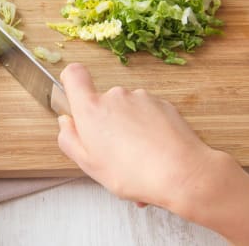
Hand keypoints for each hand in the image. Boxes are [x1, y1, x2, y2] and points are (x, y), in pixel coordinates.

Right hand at [56, 62, 220, 211]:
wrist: (181, 173)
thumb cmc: (133, 173)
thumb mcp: (88, 165)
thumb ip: (69, 139)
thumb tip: (66, 123)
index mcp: (92, 109)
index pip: (73, 74)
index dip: (70, 82)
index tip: (74, 96)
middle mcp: (115, 96)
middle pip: (103, 103)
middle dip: (107, 126)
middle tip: (114, 155)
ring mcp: (141, 98)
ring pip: (127, 113)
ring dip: (130, 133)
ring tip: (138, 164)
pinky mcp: (162, 104)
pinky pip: (148, 117)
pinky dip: (148, 134)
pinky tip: (154, 158)